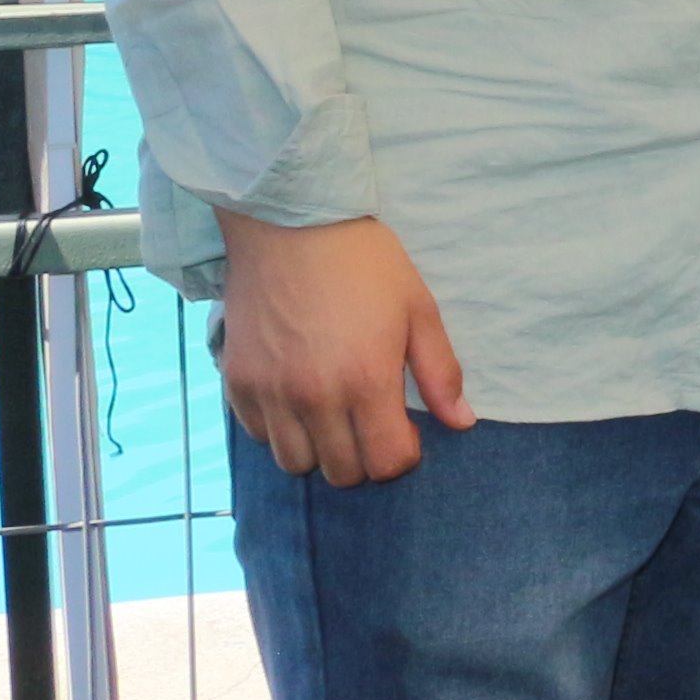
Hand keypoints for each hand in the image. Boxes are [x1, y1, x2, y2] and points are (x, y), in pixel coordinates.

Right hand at [214, 213, 471, 485]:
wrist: (290, 226)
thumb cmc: (364, 264)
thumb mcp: (419, 309)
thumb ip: (441, 373)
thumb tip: (462, 423)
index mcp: (365, 381)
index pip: (385, 464)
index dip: (403, 455)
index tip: (405, 430)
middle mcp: (314, 398)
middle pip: (341, 473)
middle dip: (364, 456)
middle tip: (369, 419)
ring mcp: (270, 394)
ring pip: (295, 463)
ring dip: (320, 449)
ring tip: (332, 411)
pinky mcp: (237, 383)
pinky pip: (259, 435)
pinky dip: (280, 428)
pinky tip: (296, 395)